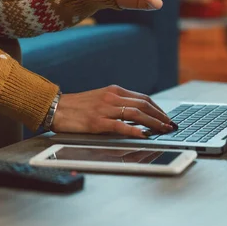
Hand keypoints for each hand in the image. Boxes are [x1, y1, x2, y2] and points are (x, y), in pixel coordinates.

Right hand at [51, 85, 176, 137]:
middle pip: (143, 105)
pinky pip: (119, 125)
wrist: (56, 107)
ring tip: (163, 130)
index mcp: (113, 90)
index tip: (167, 118)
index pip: (143, 98)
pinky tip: (143, 135)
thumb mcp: (100, 99)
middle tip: (170, 126)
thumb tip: (137, 115)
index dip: (158, 108)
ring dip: (153, 123)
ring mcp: (104, 109)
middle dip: (160, 116)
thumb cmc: (77, 106)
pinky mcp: (97, 121)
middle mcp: (111, 97)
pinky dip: (134, 130)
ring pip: (136, 114)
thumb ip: (117, 104)